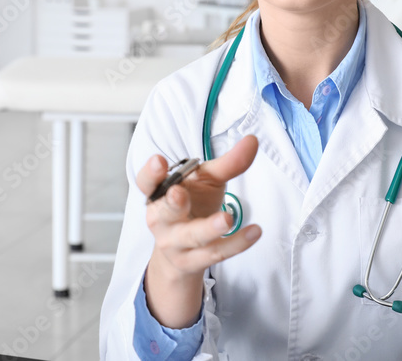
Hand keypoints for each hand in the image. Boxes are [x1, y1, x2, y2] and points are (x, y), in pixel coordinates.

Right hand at [136, 134, 261, 279]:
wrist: (184, 252)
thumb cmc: (194, 205)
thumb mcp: (208, 181)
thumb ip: (227, 163)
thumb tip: (252, 141)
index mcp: (159, 193)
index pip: (147, 182)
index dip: (151, 173)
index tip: (159, 161)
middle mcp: (162, 219)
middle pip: (164, 212)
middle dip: (172, 203)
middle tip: (178, 193)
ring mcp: (175, 243)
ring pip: (192, 236)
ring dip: (208, 227)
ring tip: (227, 218)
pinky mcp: (193, 261)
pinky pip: (215, 252)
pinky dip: (236, 243)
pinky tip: (254, 232)